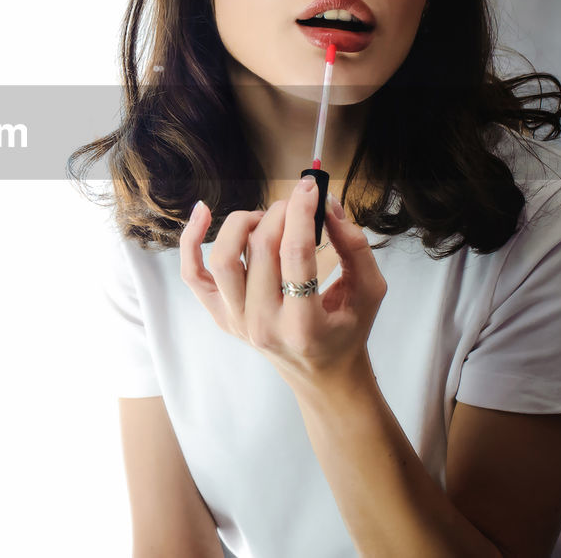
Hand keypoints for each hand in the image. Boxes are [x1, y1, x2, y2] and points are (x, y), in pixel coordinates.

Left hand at [178, 177, 385, 388]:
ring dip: (244, 223)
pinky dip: (191, 240)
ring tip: (266, 218)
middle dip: (280, 213)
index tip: (310, 187)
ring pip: (223, 259)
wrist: (320, 372)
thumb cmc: (346, 330)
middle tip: (297, 202)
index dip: (302, 213)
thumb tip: (327, 204)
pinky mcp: (219, 314)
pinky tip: (202, 212)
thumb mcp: (369, 291)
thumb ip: (355, 246)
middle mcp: (264, 325)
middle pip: (261, 250)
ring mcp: (236, 322)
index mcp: (304, 325)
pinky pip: (193, 273)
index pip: (296, 255)